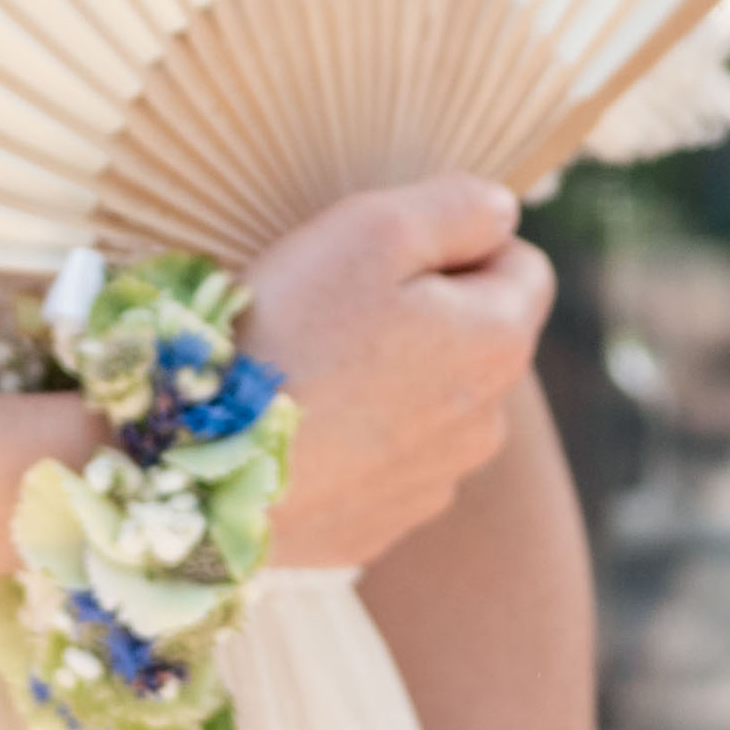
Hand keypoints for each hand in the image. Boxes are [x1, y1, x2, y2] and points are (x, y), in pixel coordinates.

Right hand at [236, 177, 552, 571]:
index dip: (458, 243)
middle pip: (477, 337)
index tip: (385, 255)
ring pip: (434, 401)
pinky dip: (360, 436)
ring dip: (394, 377)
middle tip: (338, 306)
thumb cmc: (291, 328)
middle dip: (427, 313)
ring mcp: (436, 481)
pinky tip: (303, 425)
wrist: (205, 462)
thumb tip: (502, 211)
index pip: (524, 266)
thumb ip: (457, 207)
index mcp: (499, 344)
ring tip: (314, 367)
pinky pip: (389, 459)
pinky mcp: (384, 521)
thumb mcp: (372, 229)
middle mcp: (487, 422)